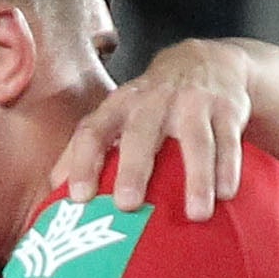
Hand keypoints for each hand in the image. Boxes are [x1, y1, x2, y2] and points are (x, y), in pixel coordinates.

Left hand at [56, 39, 259, 218]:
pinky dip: (228, 168)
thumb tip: (50, 194)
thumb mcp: (120, 114)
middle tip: (128, 205)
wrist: (210, 63)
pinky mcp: (227, 109)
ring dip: (197, 178)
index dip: (82, 161)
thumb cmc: (154, 103)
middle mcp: (154, 101)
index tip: (78, 198)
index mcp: (121, 106)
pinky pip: (228, 141)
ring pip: (195, 141)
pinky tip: (227, 194)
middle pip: (141, 133)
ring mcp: (193, 103)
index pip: (94, 130)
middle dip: (133, 168)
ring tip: (196, 214)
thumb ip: (92, 147)